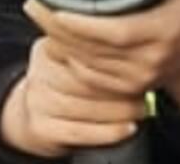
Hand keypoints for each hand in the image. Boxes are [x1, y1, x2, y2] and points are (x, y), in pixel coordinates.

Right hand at [0, 38, 146, 157]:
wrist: (35, 118)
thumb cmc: (66, 87)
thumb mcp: (73, 60)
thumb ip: (96, 51)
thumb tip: (139, 53)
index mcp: (48, 47)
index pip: (81, 49)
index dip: (113, 57)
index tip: (138, 63)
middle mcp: (38, 72)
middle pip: (81, 79)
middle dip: (117, 86)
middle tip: (144, 90)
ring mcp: (36, 100)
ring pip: (80, 106)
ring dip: (116, 110)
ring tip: (139, 109)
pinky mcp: (40, 127)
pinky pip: (78, 131)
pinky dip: (107, 132)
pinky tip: (127, 128)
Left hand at [23, 0, 179, 109]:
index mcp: (163, 32)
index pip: (117, 33)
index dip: (83, 24)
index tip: (56, 6)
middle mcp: (149, 61)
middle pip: (92, 49)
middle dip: (56, 27)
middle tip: (33, 2)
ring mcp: (136, 80)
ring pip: (85, 63)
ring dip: (57, 40)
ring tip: (38, 13)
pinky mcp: (124, 89)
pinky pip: (86, 77)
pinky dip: (66, 58)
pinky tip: (53, 38)